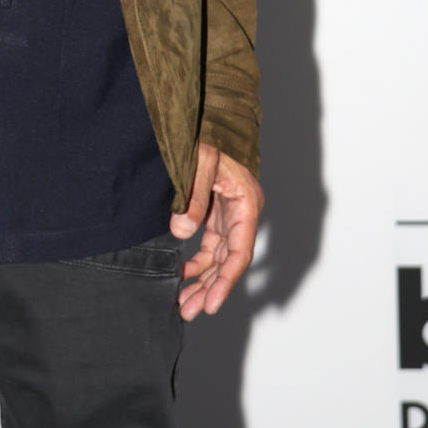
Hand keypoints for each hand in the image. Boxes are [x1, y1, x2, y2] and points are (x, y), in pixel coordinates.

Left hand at [170, 143, 262, 320]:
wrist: (208, 116)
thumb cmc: (209, 134)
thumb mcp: (201, 160)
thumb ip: (193, 197)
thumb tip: (181, 233)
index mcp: (246, 204)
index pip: (239, 252)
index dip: (225, 281)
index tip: (211, 304)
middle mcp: (243, 213)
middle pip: (229, 261)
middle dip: (210, 288)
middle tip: (189, 311)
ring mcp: (231, 214)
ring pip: (219, 257)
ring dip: (203, 280)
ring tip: (184, 303)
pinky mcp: (217, 213)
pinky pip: (210, 245)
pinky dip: (197, 262)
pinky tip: (182, 275)